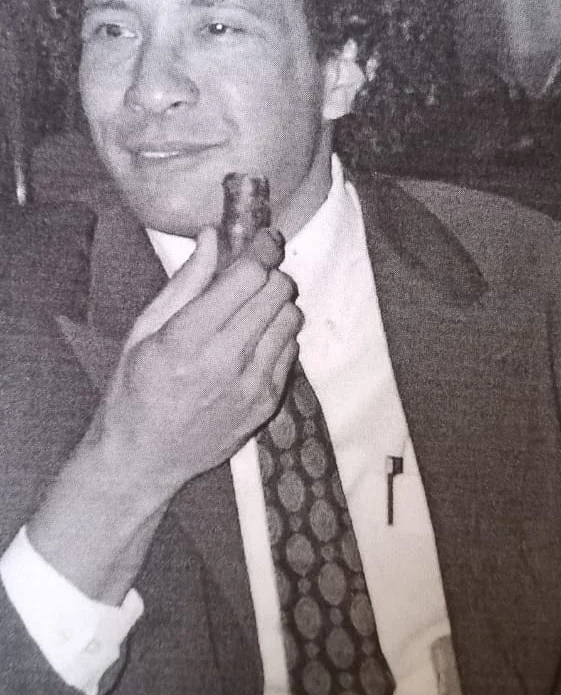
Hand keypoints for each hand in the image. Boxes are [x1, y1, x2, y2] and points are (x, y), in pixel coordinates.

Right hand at [28, 225, 300, 602]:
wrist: (145, 458)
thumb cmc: (135, 389)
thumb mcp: (144, 331)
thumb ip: (185, 283)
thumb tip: (213, 237)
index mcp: (187, 338)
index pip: (248, 276)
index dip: (261, 249)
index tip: (262, 239)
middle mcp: (225, 360)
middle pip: (277, 292)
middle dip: (270, 272)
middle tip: (256, 273)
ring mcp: (252, 385)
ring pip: (291, 318)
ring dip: (277, 304)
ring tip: (252, 309)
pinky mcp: (267, 404)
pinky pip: (292, 351)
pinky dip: (278, 336)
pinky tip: (253, 342)